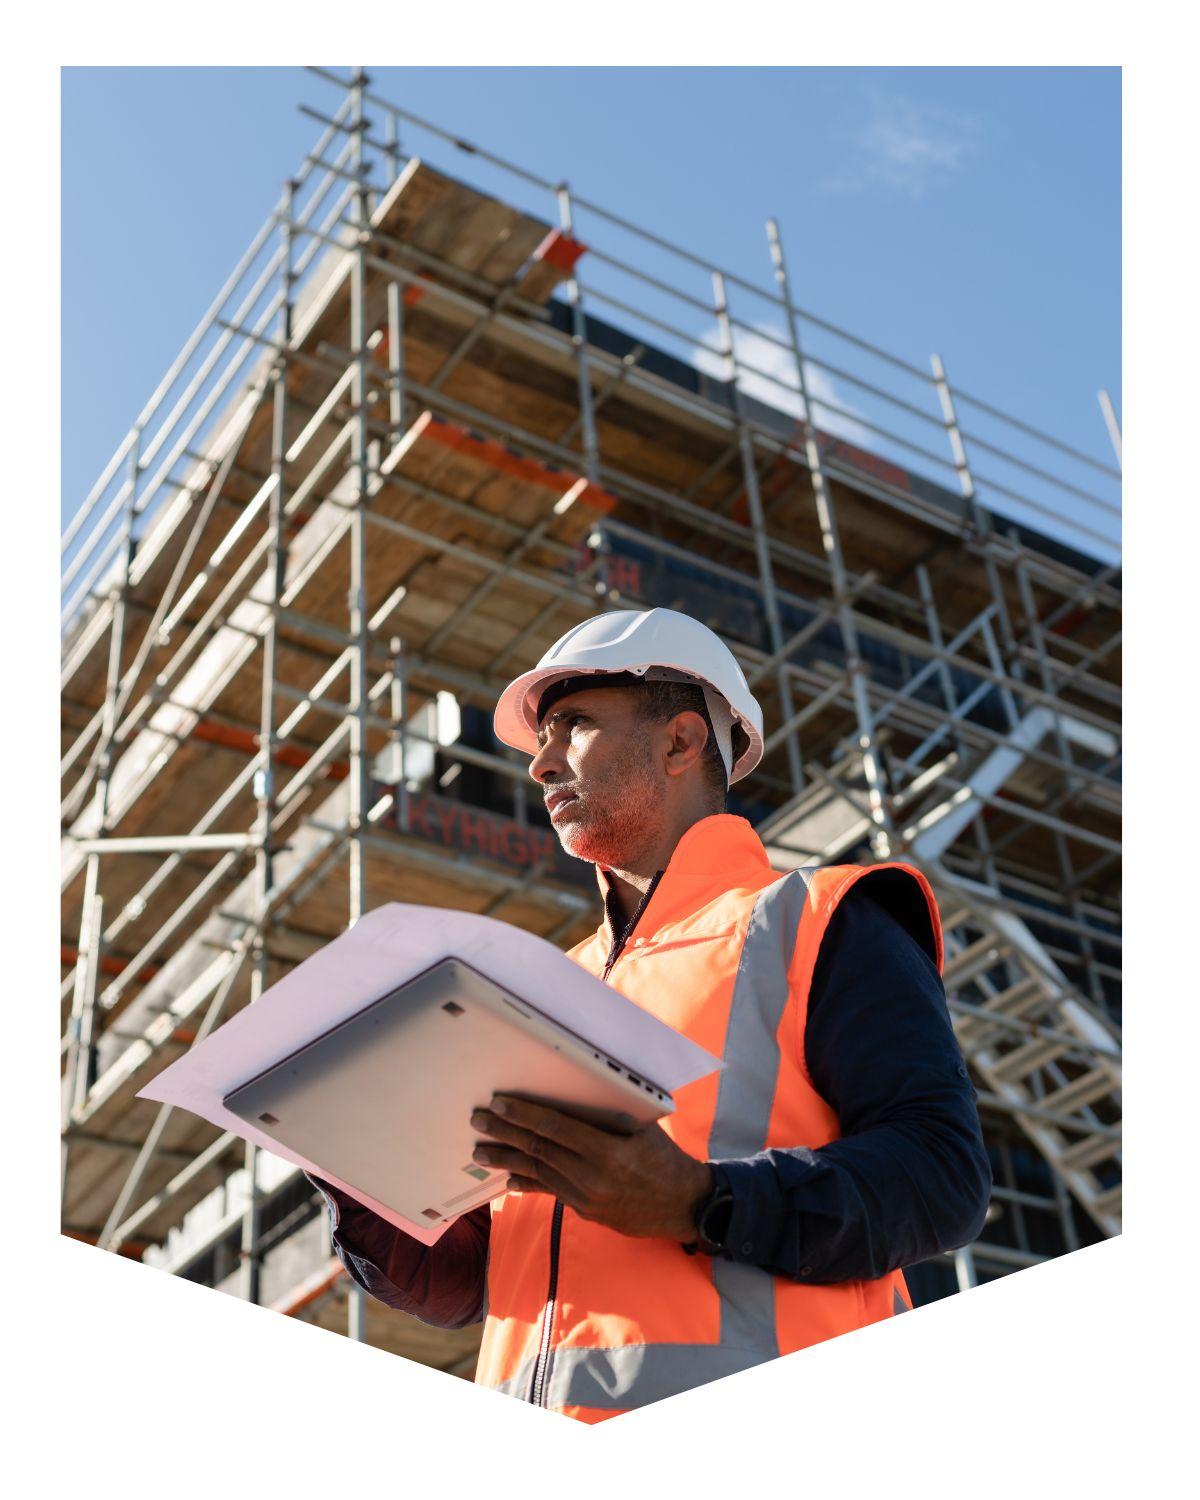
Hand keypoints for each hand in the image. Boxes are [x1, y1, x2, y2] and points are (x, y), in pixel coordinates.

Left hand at [470, 1094, 713, 1242]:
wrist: (684, 1206)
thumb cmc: (665, 1158)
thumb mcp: (642, 1130)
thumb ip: (607, 1119)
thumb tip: (570, 1099)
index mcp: (608, 1152)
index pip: (555, 1128)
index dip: (524, 1115)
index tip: (500, 1104)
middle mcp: (592, 1177)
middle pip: (539, 1150)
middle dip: (505, 1134)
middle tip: (478, 1121)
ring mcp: (586, 1199)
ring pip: (539, 1173)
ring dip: (507, 1161)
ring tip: (480, 1151)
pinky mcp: (585, 1211)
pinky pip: (551, 1192)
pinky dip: (527, 1183)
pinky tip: (508, 1180)